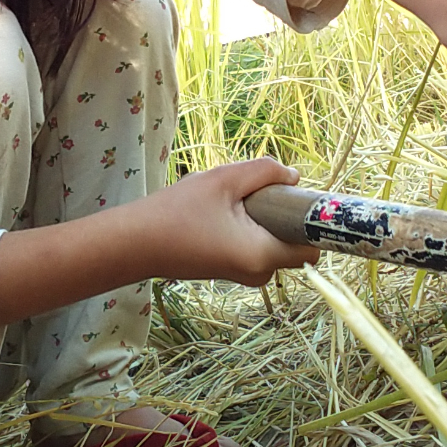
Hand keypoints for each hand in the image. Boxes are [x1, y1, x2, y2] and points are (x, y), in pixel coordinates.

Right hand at [142, 157, 318, 285]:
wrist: (134, 243)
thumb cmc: (176, 212)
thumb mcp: (223, 179)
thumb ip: (265, 172)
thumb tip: (294, 177)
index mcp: (262, 256)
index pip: (312, 249)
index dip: (311, 223)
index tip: (296, 200)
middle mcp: (258, 273)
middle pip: (292, 243)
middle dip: (282, 216)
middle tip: (250, 194)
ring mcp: (243, 274)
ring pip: (272, 242)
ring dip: (261, 219)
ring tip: (227, 202)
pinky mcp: (229, 269)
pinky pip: (254, 246)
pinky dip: (246, 227)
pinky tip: (217, 213)